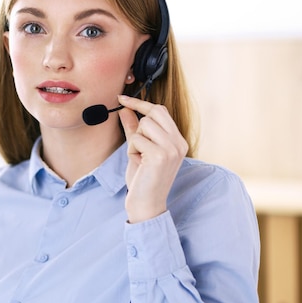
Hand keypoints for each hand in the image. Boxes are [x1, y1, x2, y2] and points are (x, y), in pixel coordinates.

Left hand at [117, 95, 187, 222]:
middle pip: (154, 113)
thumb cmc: (143, 179)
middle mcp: (179, 143)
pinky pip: (137, 139)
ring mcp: (172, 148)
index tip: (122, 98)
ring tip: (139, 157)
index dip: (140, 103)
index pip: (161, 111)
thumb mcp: (138, 150)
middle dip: (139, 124)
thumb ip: (134, 129)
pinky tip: (138, 163)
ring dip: (135, 141)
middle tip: (135, 142)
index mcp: (178, 141)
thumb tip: (125, 109)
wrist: (146, 204)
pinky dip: (132, 150)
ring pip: (144, 125)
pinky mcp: (160, 155)